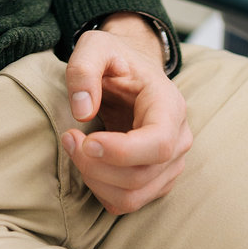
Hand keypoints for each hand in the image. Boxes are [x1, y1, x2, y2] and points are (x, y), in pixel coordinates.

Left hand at [60, 17, 191, 215]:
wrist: (130, 72)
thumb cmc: (115, 58)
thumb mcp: (95, 46)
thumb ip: (84, 69)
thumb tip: (82, 111)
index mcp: (170, 105)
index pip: (158, 144)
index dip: (121, 152)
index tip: (86, 140)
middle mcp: (178, 139)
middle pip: (141, 175)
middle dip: (96, 166)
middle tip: (68, 138)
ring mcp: (171, 165)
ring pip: (133, 196)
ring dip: (95, 180)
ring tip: (73, 147)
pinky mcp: (156, 181)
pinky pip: (128, 202)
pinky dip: (101, 190)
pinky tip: (88, 163)